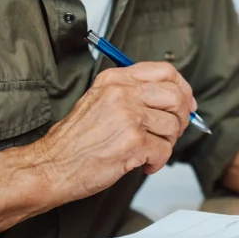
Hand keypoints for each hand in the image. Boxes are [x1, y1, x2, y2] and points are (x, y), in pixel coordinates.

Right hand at [27, 62, 195, 203]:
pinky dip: (157, 162)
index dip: (183, 88)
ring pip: (172, 126)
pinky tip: (144, 164)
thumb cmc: (74, 140)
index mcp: (115, 80)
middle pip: (176, 96)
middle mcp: (122, 93)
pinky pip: (164, 151)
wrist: (52, 165)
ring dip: (167, 144)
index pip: (165, 71)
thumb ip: (132, 94)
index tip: (186, 103)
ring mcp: (128, 116)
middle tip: (173, 132)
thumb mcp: (99, 100)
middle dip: (181, 118)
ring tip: (149, 151)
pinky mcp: (133, 142)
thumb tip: (172, 99)